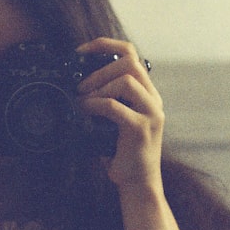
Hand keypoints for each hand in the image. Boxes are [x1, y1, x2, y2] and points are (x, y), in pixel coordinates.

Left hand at [75, 38, 162, 188]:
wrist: (138, 183)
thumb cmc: (123, 152)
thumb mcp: (115, 119)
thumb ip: (107, 99)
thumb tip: (76, 83)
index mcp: (148, 93)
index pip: (132, 54)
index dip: (105, 46)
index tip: (82, 52)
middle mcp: (153, 100)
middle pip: (131, 62)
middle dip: (100, 68)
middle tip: (81, 85)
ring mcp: (150, 114)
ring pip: (127, 80)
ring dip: (99, 86)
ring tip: (84, 100)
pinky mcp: (141, 129)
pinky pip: (115, 106)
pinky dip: (96, 105)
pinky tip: (86, 111)